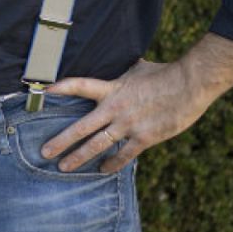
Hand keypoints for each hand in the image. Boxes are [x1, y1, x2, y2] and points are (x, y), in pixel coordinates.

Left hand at [39, 34, 232, 172]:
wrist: (190, 85)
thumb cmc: (164, 74)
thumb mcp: (137, 68)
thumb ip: (122, 72)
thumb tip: (118, 61)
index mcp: (112, 88)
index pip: (79, 86)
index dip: (60, 88)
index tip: (42, 93)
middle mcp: (115, 108)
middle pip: (81, 127)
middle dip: (61, 141)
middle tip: (43, 152)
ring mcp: (128, 125)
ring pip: (97, 145)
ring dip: (79, 157)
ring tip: (63, 167)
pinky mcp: (144, 137)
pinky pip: (124, 155)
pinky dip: (112, 164)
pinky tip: (102, 170)